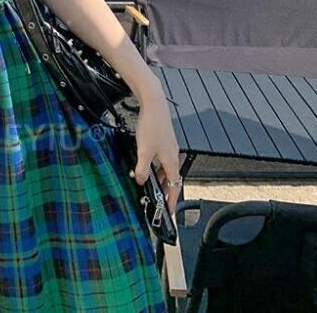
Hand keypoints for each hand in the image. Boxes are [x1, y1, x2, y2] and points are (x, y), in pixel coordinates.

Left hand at [133, 90, 180, 214]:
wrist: (154, 104)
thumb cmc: (152, 125)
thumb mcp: (144, 151)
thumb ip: (142, 169)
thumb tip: (141, 181)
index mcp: (171, 161)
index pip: (175, 187)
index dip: (172, 201)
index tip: (170, 212)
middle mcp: (173, 155)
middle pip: (171, 179)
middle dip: (165, 191)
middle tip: (159, 201)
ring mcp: (169, 147)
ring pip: (166, 168)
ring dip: (159, 178)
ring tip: (150, 185)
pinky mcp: (163, 140)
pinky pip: (162, 159)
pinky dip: (156, 166)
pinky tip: (146, 164)